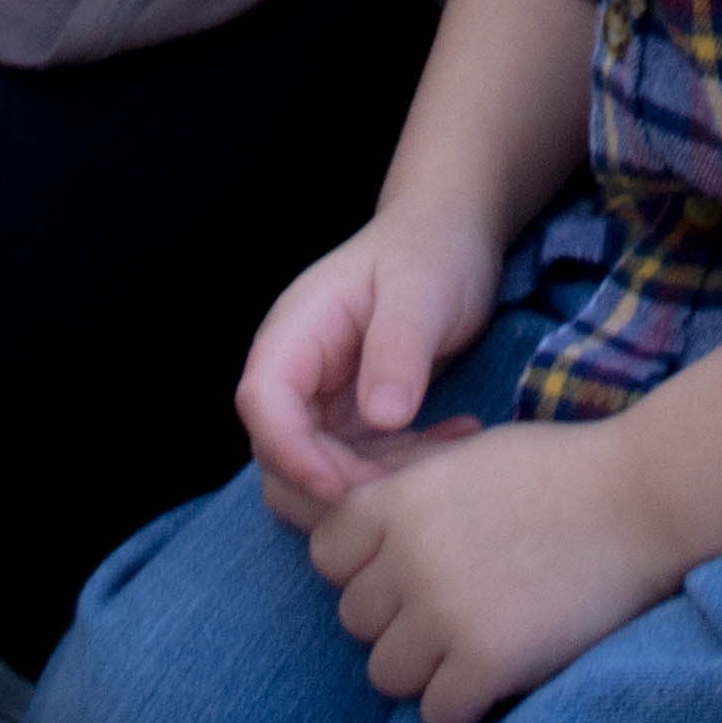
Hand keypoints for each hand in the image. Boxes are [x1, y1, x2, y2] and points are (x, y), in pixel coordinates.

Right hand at [239, 205, 507, 514]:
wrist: (450, 235)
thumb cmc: (432, 249)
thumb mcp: (422, 288)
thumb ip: (398, 347)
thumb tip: (381, 417)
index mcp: (296, 330)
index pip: (264, 401)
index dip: (291, 453)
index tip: (341, 487)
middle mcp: (298, 371)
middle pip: (285, 452)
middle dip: (344, 480)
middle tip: (418, 479)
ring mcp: (322, 399)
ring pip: (325, 469)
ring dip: (380, 480)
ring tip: (450, 452)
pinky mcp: (351, 419)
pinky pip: (361, 464)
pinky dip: (402, 467)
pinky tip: (458, 438)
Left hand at [310, 409, 687, 722]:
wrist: (640, 498)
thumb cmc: (557, 473)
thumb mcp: (468, 458)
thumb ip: (406, 494)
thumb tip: (353, 535)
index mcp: (402, 499)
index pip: (327, 554)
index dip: (365, 564)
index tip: (408, 563)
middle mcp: (410, 555)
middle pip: (354, 618)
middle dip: (397, 616)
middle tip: (456, 599)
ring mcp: (444, 611)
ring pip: (386, 673)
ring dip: (427, 663)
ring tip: (478, 632)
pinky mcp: (483, 662)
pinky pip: (437, 711)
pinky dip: (465, 698)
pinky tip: (501, 664)